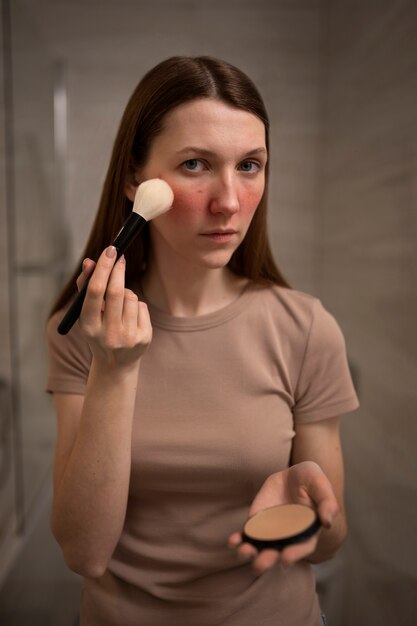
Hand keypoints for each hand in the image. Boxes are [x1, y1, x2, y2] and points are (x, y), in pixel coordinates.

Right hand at [77, 246, 151, 368]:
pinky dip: (135, 305)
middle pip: (116, 292)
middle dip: (118, 270)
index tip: (109, 250)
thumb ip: (85, 287)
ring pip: (131, 297)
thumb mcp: (86, 314)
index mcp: (89, 327)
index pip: (95, 292)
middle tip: (118, 256)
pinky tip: (129, 317)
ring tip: (119, 305)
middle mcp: (108, 334)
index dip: (102, 269)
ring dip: (125, 293)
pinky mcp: (144, 337)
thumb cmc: (97, 331)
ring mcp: (128, 337)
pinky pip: (142, 306)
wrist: (115, 364)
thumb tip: (89, 261)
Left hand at [228, 461, 338, 573]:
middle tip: (259, 565)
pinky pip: (247, 533)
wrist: (293, 473)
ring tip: (243, 551)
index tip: (285, 559)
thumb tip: (328, 522)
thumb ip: (327, 503)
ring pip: (259, 547)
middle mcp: (289, 536)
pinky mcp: (257, 521)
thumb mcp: (321, 485)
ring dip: (249, 553)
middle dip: (267, 560)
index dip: (295, 555)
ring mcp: (271, 530)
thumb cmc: (312, 480)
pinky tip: (233, 541)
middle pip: (277, 553)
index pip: (302, 548)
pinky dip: (239, 539)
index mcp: (307, 532)